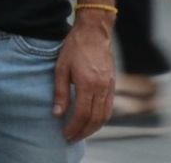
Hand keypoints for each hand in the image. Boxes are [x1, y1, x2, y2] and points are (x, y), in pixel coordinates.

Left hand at [54, 13, 114, 141]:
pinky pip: (109, 107)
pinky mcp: (113, 83)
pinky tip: (93, 121)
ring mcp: (109, 86)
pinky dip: (102, 118)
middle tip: (72, 138)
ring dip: (93, 128)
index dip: (74, 127)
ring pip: (105, 115)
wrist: (94, 32)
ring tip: (81, 133)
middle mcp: (101, 88)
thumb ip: (60, 92)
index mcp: (87, 84)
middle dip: (83, 132)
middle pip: (95, 119)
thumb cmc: (75, 47)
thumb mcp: (61, 68)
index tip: (65, 134)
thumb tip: (57, 113)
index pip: (82, 114)